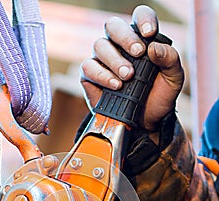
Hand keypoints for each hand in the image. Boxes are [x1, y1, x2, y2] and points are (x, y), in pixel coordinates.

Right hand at [80, 5, 183, 131]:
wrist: (147, 123)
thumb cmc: (159, 97)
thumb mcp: (173, 79)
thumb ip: (170, 59)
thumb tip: (154, 47)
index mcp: (141, 39)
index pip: (139, 17)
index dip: (143, 19)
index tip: (149, 34)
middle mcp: (118, 45)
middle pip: (114, 26)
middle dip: (125, 37)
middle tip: (138, 53)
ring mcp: (102, 60)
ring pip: (100, 46)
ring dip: (115, 60)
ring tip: (128, 76)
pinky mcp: (89, 76)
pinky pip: (88, 67)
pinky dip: (102, 75)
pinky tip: (115, 85)